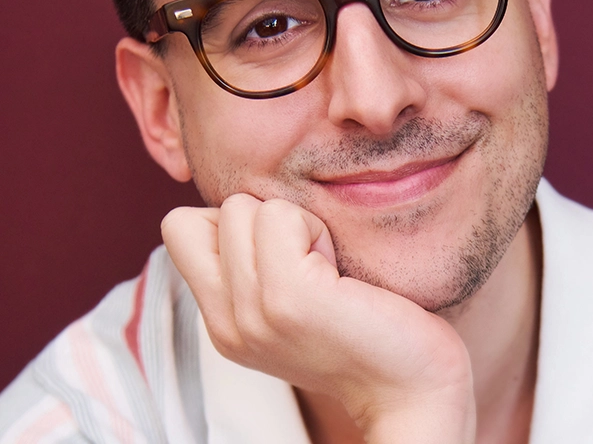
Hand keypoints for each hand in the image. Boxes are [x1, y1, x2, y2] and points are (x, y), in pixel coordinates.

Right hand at [162, 195, 475, 442]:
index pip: (179, 227)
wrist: (412, 387)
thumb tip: (237, 205)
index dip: (232, 221)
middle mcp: (226, 322)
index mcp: (222, 320)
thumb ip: (249, 263)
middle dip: (264, 217)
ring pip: (242, 207)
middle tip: (309, 261)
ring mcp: (253, 312)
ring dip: (294, 222)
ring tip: (326, 268)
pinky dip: (314, 228)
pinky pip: (278, 216)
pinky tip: (337, 271)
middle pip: (212, 211)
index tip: (282, 252)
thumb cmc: (363, 328)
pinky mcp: (287, 299)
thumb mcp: (285, 300)